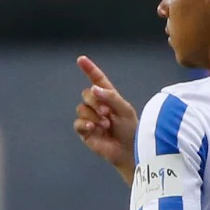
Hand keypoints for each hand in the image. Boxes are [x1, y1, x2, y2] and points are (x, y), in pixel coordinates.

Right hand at [74, 56, 137, 183]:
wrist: (129, 150)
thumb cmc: (131, 130)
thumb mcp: (125, 109)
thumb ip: (110, 97)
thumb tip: (93, 89)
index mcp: (109, 98)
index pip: (97, 80)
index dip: (89, 69)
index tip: (81, 59)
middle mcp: (98, 106)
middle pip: (86, 94)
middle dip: (95, 101)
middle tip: (107, 113)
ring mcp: (91, 119)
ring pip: (81, 108)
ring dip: (94, 115)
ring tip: (106, 125)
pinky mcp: (85, 131)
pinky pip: (78, 123)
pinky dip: (85, 124)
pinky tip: (95, 129)